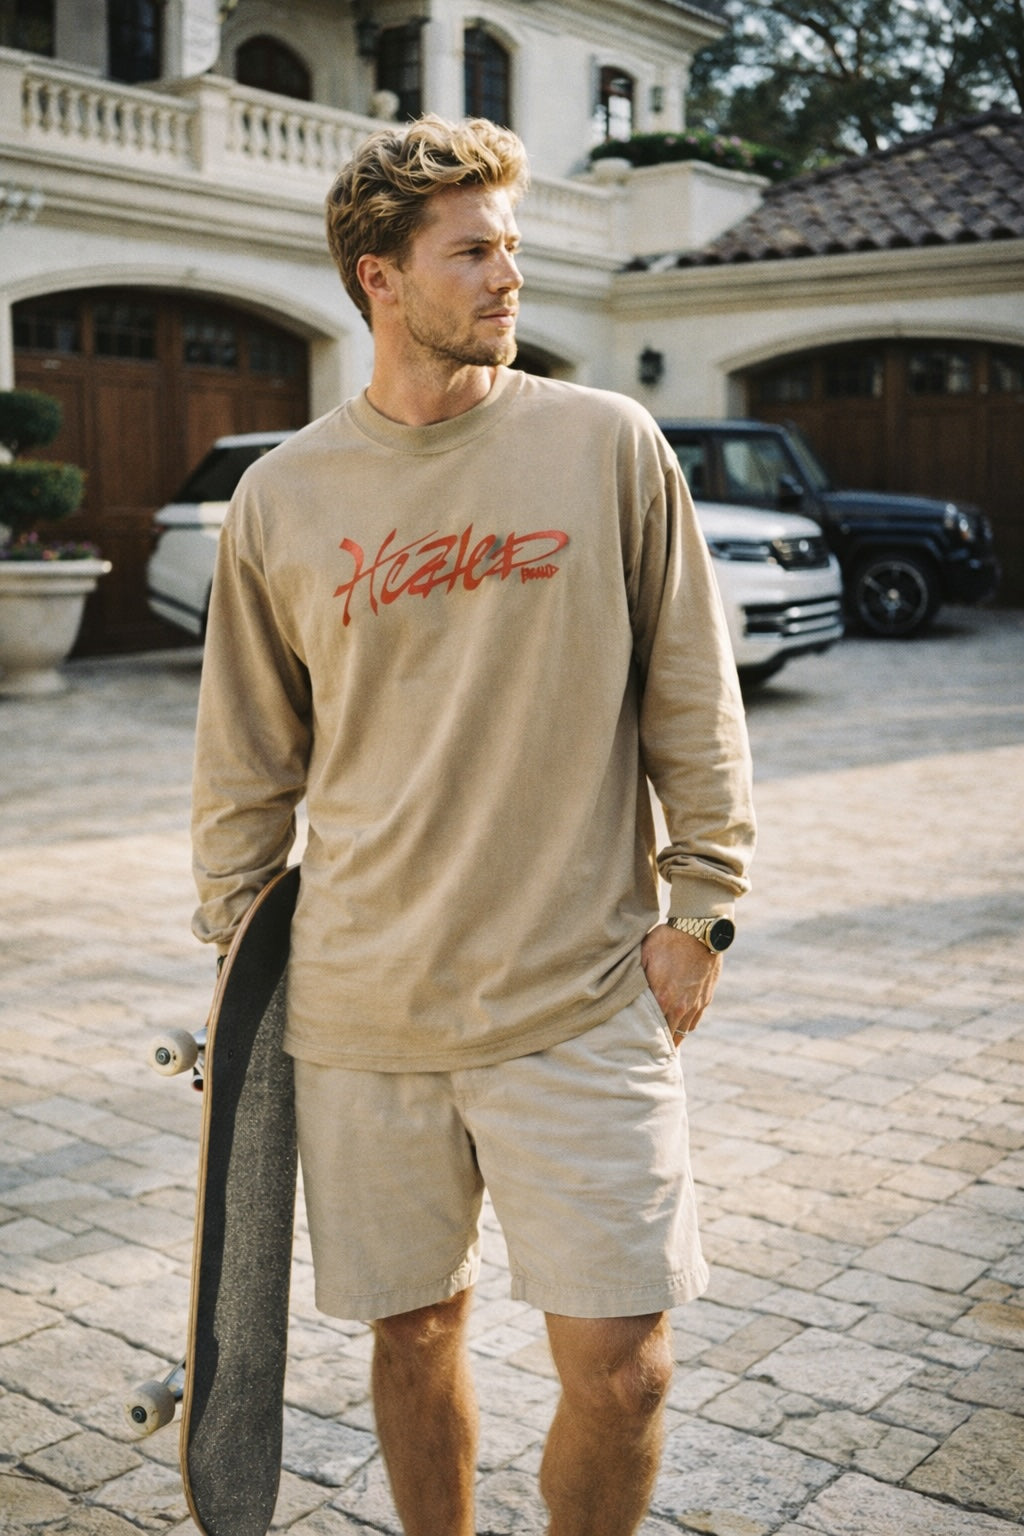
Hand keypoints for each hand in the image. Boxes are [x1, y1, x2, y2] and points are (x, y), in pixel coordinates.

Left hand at [640, 923, 722, 1044]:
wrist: (698, 931)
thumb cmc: (667, 940)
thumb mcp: (644, 956)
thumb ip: (637, 978)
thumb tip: (624, 991)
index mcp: (661, 998)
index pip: (651, 1030)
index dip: (643, 1038)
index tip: (635, 1044)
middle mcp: (679, 1006)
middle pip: (667, 1036)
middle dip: (657, 1043)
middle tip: (647, 1049)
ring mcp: (694, 1004)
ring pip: (682, 1031)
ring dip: (672, 1035)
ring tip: (662, 1039)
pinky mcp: (705, 998)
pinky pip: (694, 1021)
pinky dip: (685, 1025)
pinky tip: (677, 1024)